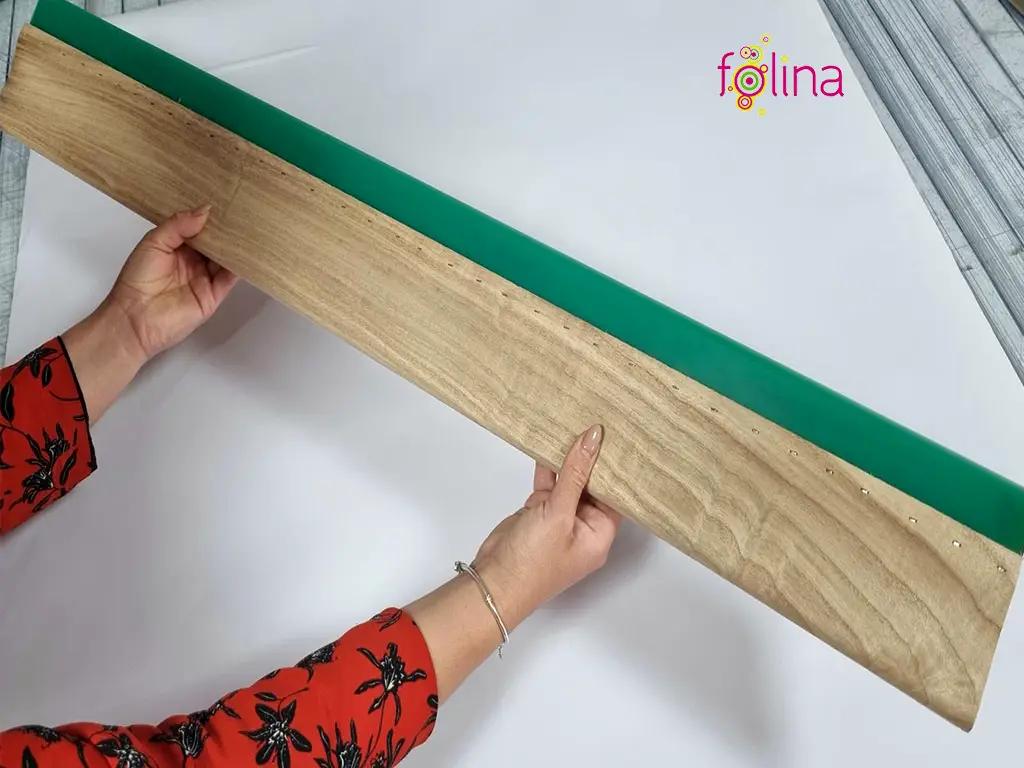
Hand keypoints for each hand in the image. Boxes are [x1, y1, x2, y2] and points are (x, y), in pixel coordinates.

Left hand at [105, 205, 237, 362]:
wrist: (135, 319)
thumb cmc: (137, 280)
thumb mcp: (153, 243)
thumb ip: (178, 226)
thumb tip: (206, 211)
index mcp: (175, 247)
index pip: (197, 228)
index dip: (208, 216)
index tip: (224, 200)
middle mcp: (192, 261)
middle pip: (214, 242)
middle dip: (226, 229)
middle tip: (242, 210)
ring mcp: (204, 278)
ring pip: (225, 258)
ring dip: (235, 246)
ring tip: (249, 226)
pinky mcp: (214, 295)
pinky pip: (230, 278)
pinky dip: (240, 266)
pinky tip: (248, 252)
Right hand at [472, 424, 622, 630]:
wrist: (494, 581)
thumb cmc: (533, 561)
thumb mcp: (558, 513)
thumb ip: (575, 473)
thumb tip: (594, 438)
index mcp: (599, 534)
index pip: (615, 496)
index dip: (615, 469)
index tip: (618, 438)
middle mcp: (583, 527)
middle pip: (592, 487)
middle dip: (590, 460)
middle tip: (596, 424)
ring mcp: (560, 520)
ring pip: (568, 483)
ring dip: (567, 461)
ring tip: (573, 425)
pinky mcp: (539, 514)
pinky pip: (549, 486)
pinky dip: (547, 469)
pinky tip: (548, 444)